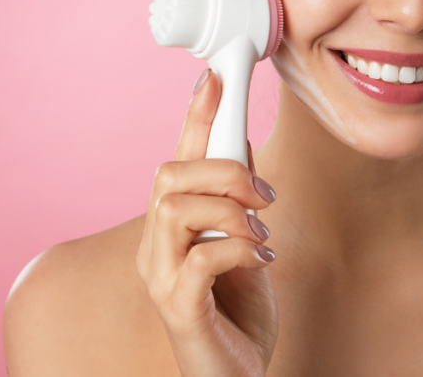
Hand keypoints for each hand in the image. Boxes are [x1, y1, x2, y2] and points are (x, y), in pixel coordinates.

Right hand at [137, 69, 278, 375]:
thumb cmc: (238, 310)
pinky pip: (200, 256)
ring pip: (176, 208)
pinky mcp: (178, 307)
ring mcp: (161, 277)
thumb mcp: (246, 244)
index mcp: (173, 227)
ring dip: (232, 209)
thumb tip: (243, 149)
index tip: (216, 75)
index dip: (196, 115)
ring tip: (262, 234)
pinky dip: (239, 249)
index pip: (179, 159)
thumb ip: (238, 202)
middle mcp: (156, 247)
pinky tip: (261, 262)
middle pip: (169, 175)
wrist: (236, 373)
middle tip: (265, 194)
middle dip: (223, 169)